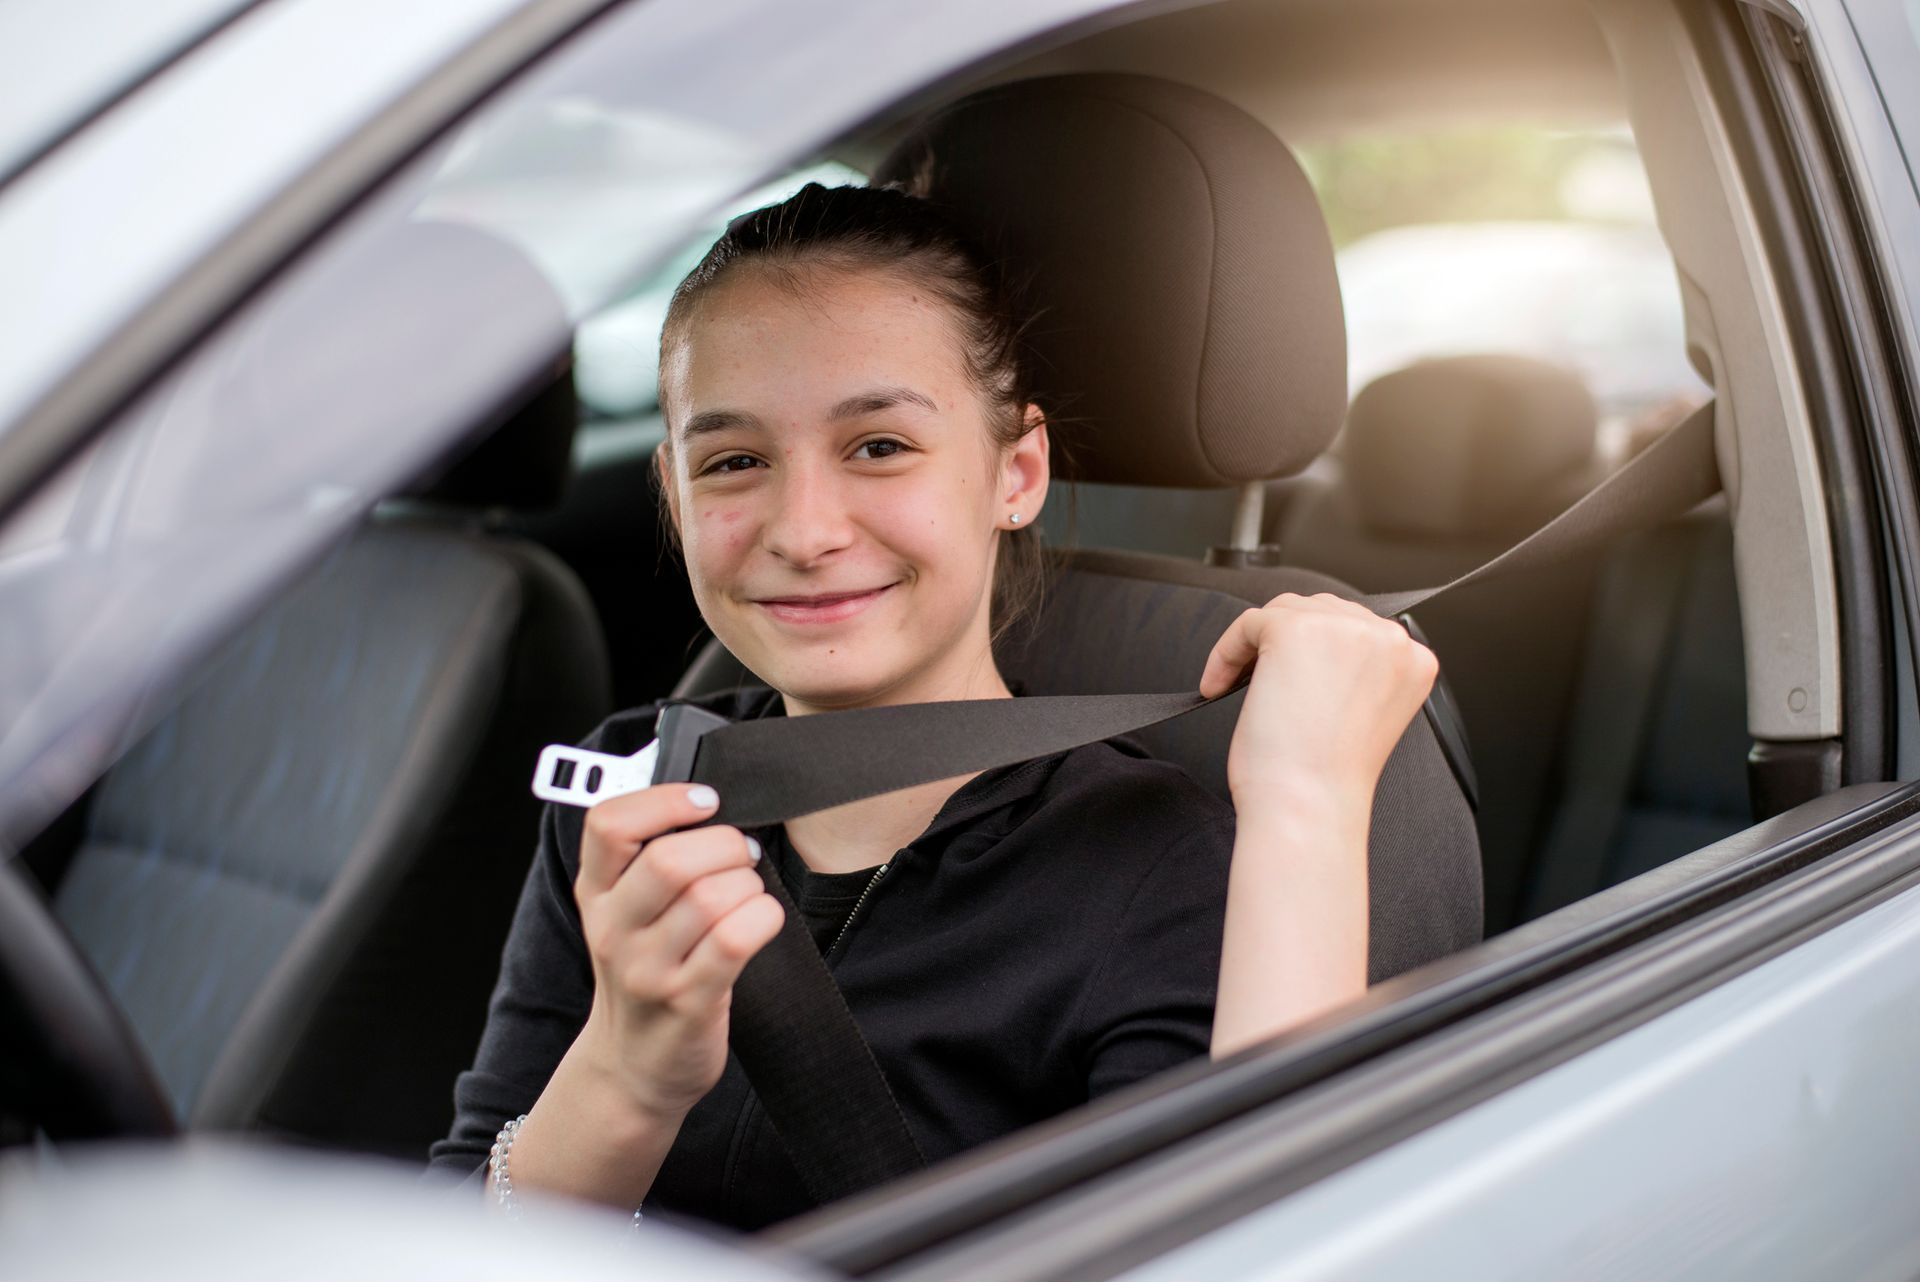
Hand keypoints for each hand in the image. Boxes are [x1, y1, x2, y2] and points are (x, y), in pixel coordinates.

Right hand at [571, 784, 783, 1122]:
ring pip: (711, 897)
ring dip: (748, 884)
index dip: (664, 799)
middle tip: (741, 855)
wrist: (632, 1069)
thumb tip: (711, 805)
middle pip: (670, 860)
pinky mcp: (688, 1002)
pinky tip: (762, 919)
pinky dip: (763, 916)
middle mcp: (613, 930)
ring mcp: (647, 971)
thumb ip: (646, 861)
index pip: (607, 823)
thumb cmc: (643, 975)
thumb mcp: (623, 915)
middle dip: (725, 844)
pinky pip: (736, 938)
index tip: (705, 800)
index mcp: (595, 894)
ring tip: (748, 894)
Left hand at [1199, 593, 1437, 823]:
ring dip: (1258, 647)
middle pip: (1323, 611)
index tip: (1291, 678)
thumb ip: (1357, 672)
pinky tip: (1220, 685)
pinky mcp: (1294, 629)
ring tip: (1240, 686)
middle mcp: (1388, 638)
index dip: (1317, 652)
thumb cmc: (1328, 778)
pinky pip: (1248, 623)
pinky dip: (1226, 652)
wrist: (1308, 805)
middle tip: (1261, 683)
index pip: (1359, 630)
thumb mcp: (1364, 713)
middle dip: (1286, 645)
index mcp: (1414, 661)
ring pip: (1285, 612)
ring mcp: (1344, 628)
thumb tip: (1316, 650)